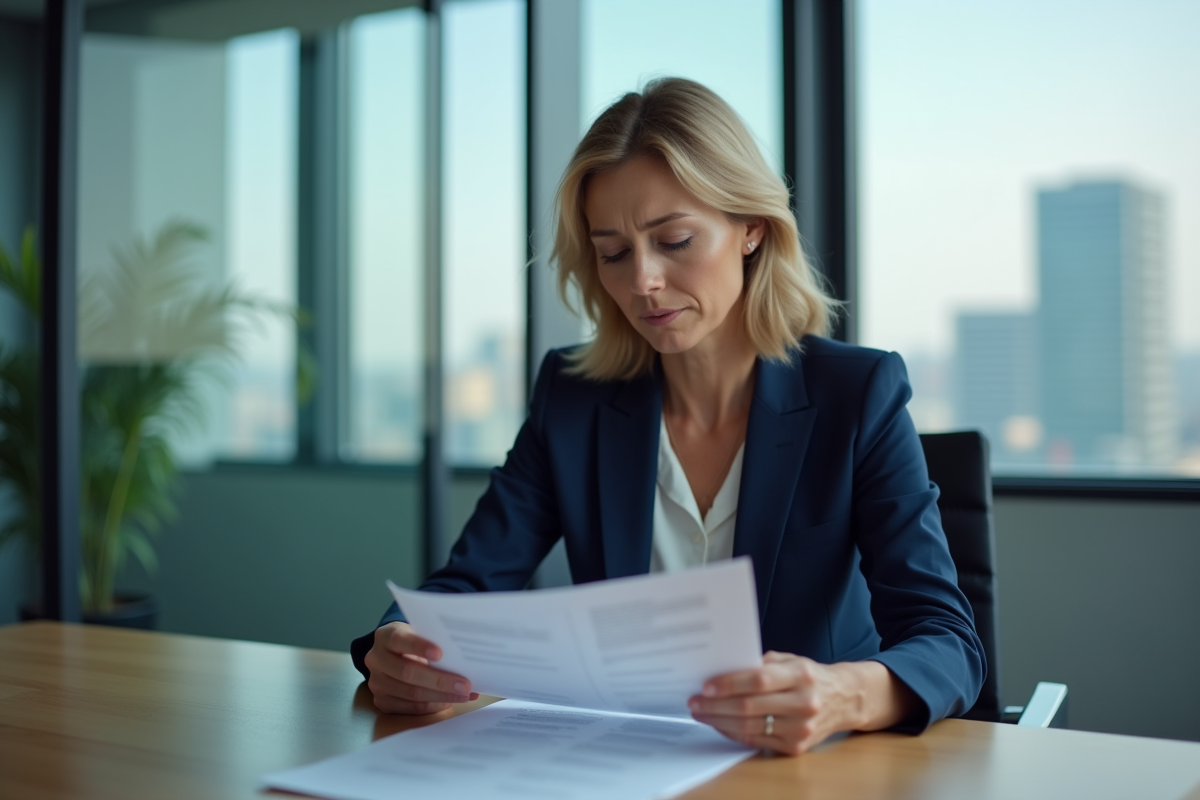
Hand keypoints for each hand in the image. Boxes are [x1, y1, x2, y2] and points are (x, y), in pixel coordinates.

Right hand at [364, 621, 478, 714]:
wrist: (394, 654)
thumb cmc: (414, 641)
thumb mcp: (420, 633)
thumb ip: (434, 640)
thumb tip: (464, 658)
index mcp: (385, 636)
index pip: (399, 640)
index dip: (419, 647)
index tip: (440, 654)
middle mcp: (376, 659)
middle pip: (407, 672)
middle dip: (439, 680)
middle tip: (465, 685)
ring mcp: (377, 682)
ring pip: (411, 694)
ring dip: (441, 696)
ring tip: (464, 695)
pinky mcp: (382, 701)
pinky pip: (410, 708)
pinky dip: (433, 706)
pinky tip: (450, 701)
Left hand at [688, 652, 915, 754]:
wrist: (844, 699)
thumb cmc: (810, 676)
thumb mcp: (791, 660)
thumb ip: (762, 665)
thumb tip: (723, 670)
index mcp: (801, 675)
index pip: (759, 680)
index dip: (729, 684)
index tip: (706, 686)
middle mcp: (804, 702)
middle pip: (750, 707)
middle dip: (716, 705)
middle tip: (695, 702)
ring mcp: (801, 728)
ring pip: (750, 727)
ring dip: (719, 722)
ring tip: (701, 713)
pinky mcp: (796, 746)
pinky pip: (756, 741)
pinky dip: (734, 733)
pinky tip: (720, 724)